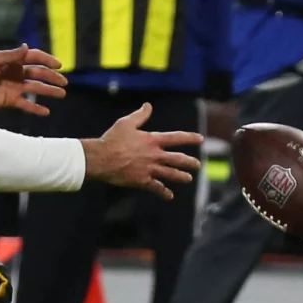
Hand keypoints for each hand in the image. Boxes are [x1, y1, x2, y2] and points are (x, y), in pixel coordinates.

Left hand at [0, 45, 67, 115]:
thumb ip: (12, 55)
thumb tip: (27, 47)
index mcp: (12, 61)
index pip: (34, 58)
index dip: (47, 60)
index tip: (59, 65)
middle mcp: (15, 73)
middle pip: (38, 74)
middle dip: (52, 77)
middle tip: (64, 82)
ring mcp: (14, 87)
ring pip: (36, 89)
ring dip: (49, 91)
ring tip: (62, 94)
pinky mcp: (10, 100)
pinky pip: (27, 104)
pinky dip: (36, 108)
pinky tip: (47, 111)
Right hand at [81, 104, 202, 197]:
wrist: (101, 158)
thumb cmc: (112, 139)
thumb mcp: (126, 123)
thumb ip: (140, 115)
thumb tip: (148, 106)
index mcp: (152, 140)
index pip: (176, 138)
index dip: (190, 138)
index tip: (200, 139)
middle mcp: (154, 155)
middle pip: (178, 159)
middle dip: (190, 162)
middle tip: (198, 165)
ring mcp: (150, 169)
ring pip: (171, 174)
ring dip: (182, 177)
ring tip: (189, 179)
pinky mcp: (142, 181)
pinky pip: (156, 188)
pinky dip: (164, 192)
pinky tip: (170, 196)